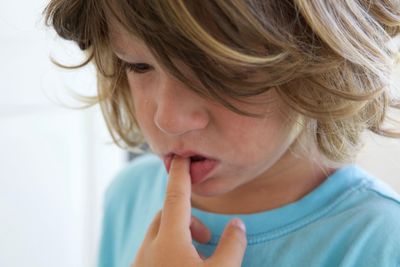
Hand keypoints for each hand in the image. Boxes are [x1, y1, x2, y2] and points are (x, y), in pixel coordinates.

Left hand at [131, 155, 246, 266]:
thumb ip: (232, 245)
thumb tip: (237, 224)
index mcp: (169, 241)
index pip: (175, 195)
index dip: (180, 173)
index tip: (181, 156)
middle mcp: (148, 248)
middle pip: (166, 214)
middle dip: (187, 216)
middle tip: (206, 237)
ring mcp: (139, 262)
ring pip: (158, 234)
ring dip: (178, 234)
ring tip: (198, 254)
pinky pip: (152, 251)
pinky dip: (168, 249)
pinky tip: (182, 265)